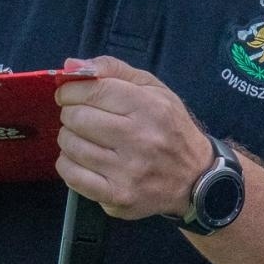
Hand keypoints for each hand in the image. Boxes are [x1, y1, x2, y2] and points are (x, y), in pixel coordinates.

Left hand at [53, 55, 213, 220]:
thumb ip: (113, 69)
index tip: (68, 94)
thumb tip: (70, 65)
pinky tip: (81, 159)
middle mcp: (139, 139)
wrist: (195, 177)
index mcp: (149, 107)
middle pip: (77, 118)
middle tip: (79, 116)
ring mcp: (127, 172)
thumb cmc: (170, 127)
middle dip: (70, 113)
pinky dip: (68, 164)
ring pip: (70, 146)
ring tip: (84, 137)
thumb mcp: (152, 88)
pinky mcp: (117, 197)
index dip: (70, 90)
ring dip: (69, 138)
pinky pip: (71, 176)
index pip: (92, 90)